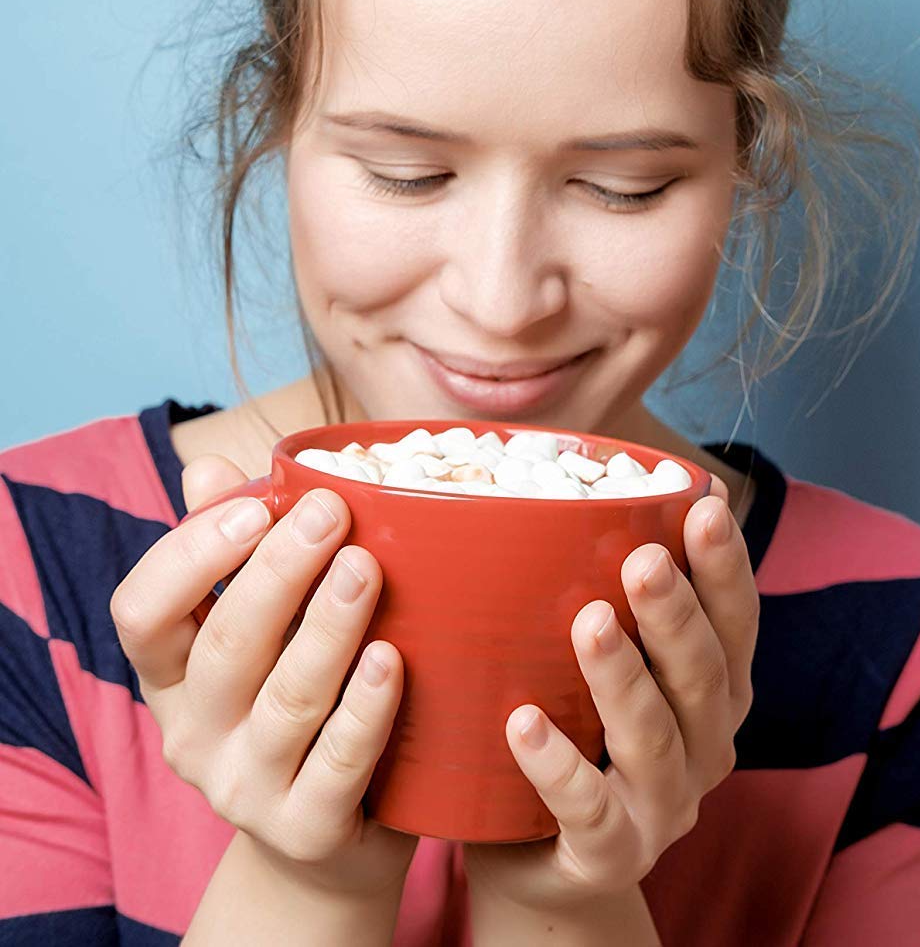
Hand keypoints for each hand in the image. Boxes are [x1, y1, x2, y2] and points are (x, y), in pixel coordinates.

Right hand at [109, 453, 418, 900]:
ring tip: (367, 567)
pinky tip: (392, 659)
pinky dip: (366, 708)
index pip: (141, 612)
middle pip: (224, 647)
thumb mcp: (261, 625)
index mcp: (170, 676)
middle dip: (278, 572)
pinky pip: (337, 764)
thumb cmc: (300, 697)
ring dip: (328, 626)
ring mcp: (245, 790)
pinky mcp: (307, 830)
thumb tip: (207, 467)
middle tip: (332, 513)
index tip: (258, 506)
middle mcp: (194, 735)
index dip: (190, 556)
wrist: (333, 838)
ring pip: (286, 699)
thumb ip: (234, 548)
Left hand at [461, 474, 758, 914]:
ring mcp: (662, 807)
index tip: (707, 504)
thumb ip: (607, 583)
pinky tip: (524, 723)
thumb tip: (586, 479)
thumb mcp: (604, 657)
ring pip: (653, 739)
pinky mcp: (610, 855)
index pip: (737, 620)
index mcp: (715, 689)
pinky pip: (589, 812)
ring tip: (589, 622)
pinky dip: (558, 767)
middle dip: (677, 614)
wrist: (544, 862)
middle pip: (704, 676)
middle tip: (643, 560)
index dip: (726, 565)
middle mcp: (705, 745)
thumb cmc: (575, 726)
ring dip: (624, 677)